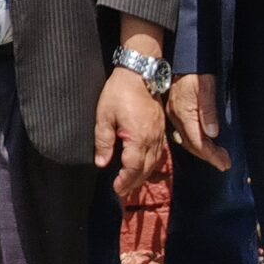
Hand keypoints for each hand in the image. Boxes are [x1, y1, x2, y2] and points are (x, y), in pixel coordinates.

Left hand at [94, 69, 166, 201]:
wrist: (139, 72)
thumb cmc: (120, 91)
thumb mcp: (104, 116)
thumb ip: (103, 142)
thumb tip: (102, 163)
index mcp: (138, 138)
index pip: (133, 168)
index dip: (125, 181)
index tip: (117, 189)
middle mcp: (153, 139)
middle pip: (146, 169)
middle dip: (134, 183)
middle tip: (123, 192)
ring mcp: (159, 134)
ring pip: (155, 162)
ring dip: (144, 175)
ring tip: (132, 182)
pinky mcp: (161, 128)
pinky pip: (160, 152)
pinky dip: (152, 163)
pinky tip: (145, 165)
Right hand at [168, 74, 229, 171]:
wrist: (184, 57)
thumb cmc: (196, 71)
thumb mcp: (206, 88)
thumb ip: (209, 111)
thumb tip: (213, 134)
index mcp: (184, 113)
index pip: (197, 143)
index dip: (212, 155)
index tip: (224, 164)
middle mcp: (176, 117)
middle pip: (191, 145)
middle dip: (208, 156)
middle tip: (224, 163)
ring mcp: (173, 114)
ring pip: (187, 140)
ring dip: (202, 150)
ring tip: (216, 156)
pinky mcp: (174, 111)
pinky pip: (183, 132)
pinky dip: (195, 141)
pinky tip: (203, 141)